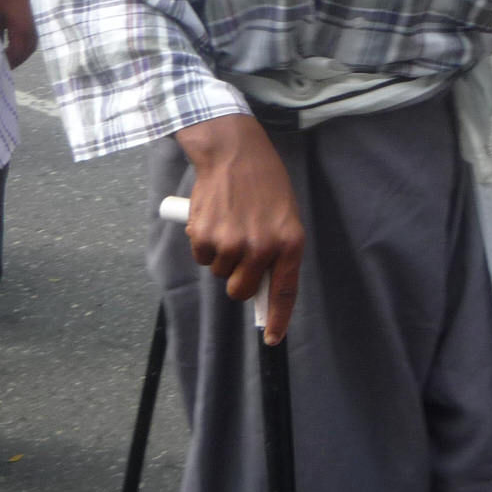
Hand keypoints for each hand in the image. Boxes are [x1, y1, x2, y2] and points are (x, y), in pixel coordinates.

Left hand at [0, 0, 36, 68]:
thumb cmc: (4, 0)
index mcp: (20, 32)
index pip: (12, 55)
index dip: (2, 63)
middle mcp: (30, 35)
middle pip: (20, 58)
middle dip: (9, 65)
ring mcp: (33, 34)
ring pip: (25, 54)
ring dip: (15, 60)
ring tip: (2, 65)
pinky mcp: (33, 32)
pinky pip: (28, 49)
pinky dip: (20, 55)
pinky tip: (10, 56)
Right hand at [174, 115, 305, 343]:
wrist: (234, 153)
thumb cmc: (263, 183)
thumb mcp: (284, 215)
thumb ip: (278, 249)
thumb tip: (263, 285)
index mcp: (289, 241)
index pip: (284, 290)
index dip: (278, 317)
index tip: (272, 337)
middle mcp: (262, 247)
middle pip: (241, 290)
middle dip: (237, 279)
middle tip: (238, 253)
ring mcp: (232, 244)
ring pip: (220, 273)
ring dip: (221, 256)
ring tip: (230, 223)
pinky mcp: (205, 237)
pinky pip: (202, 258)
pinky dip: (204, 244)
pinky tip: (214, 219)